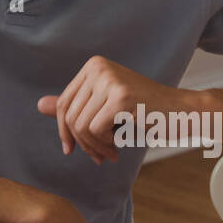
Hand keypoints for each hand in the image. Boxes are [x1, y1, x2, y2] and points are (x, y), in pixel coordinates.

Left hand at [37, 56, 179, 164]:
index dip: (65, 131)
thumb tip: (40, 105)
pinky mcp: (120, 97)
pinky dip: (105, 144)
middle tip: (99, 157)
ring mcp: (110, 80)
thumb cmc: (146, 112)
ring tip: (110, 153)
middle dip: (81, 143)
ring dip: (94, 147)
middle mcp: (99, 67)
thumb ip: (76, 107)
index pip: (65, 103)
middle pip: (70, 115)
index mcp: (94, 65)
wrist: (182, 113)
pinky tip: (119, 146)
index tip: (73, 149)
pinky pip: (94, 130)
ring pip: (81, 126)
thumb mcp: (106, 109)